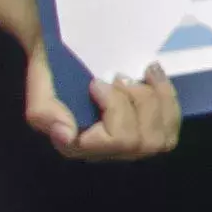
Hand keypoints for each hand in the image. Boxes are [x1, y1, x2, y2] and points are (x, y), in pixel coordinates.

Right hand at [27, 59, 181, 160]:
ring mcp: (131, 146)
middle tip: (119, 77)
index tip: (96, 82)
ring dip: (157, 99)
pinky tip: (154, 75)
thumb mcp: (40, 89)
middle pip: (141, 142)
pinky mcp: (149, 132)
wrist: (66, 58)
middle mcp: (106, 153)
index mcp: (79, 146)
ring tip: (143, 73)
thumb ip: (45, 112)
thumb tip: (66, 134)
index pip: (115, 141)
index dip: (115, 108)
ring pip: (162, 139)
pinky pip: (171, 126)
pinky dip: (168, 98)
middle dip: (138, 102)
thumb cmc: (53, 73)